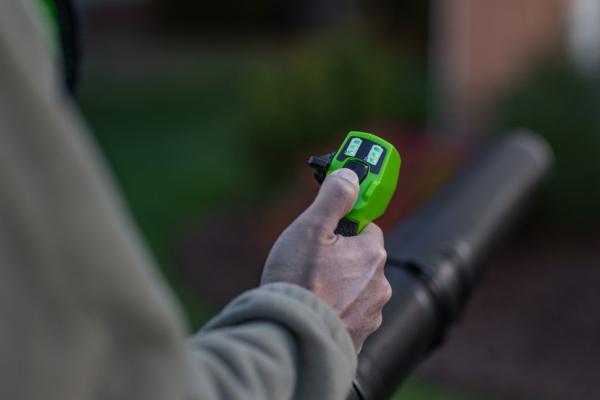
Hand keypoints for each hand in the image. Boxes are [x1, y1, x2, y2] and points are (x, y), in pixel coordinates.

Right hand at [261, 168, 391, 352]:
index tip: (326, 233)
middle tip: (310, 263)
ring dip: (338, 286)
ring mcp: (371, 314)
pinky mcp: (359, 337)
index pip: (367, 229)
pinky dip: (335, 310)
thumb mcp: (311, 227)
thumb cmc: (298, 280)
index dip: (344, 228)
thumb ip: (334, 197)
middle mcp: (380, 285)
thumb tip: (351, 174)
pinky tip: (313, 310)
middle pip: (360, 259)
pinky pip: (348, 314)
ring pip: (355, 288)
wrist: (289, 337)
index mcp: (373, 253)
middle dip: (339, 258)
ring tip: (308, 289)